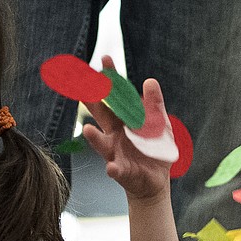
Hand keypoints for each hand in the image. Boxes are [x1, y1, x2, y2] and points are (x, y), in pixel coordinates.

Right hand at [83, 57, 172, 200]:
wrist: (155, 181)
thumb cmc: (154, 150)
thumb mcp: (160, 125)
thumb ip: (154, 105)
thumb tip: (149, 81)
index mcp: (124, 119)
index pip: (116, 96)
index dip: (111, 79)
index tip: (105, 60)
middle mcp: (114, 133)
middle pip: (101, 114)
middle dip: (91, 100)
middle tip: (80, 85)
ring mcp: (115, 152)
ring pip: (102, 143)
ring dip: (94, 137)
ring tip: (86, 130)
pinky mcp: (122, 171)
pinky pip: (116, 170)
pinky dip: (113, 169)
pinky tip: (112, 167)